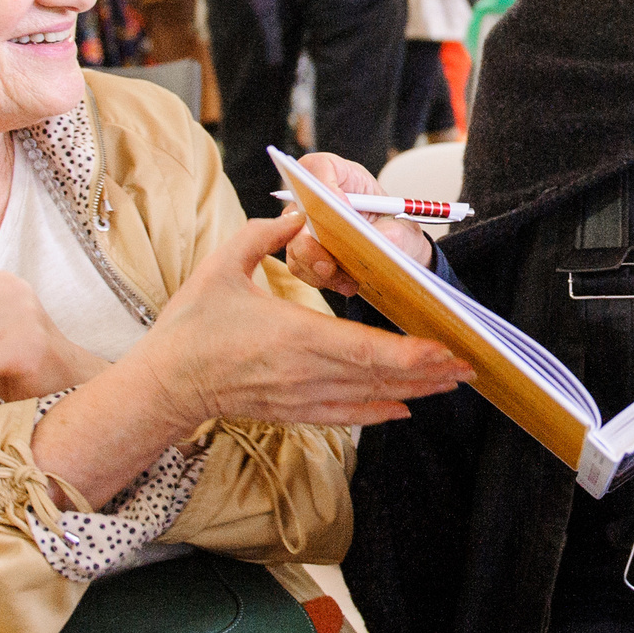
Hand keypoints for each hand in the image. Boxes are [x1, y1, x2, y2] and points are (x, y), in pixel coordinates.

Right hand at [146, 210, 468, 426]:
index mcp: (294, 335)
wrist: (164, 384)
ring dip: (415, 391)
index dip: (411, 353)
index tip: (446, 348)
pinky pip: (345, 417)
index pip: (366, 349)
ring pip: (370, 398)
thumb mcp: (221, 266)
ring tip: (451, 383)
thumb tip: (295, 216)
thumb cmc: (191, 326)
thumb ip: (261, 235)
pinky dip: (378, 413)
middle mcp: (305, 373)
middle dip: (430, 372)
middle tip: (470, 365)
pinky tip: (404, 409)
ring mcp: (300, 397)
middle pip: (380, 377)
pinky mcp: (293, 412)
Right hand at [282, 152, 432, 294]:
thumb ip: (387, 232)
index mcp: (341, 175)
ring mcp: (305, 225)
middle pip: (296, 210)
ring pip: (295, 244)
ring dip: (317, 266)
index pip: (318, 167)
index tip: (341, 206)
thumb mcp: (402, 227)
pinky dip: (321, 279)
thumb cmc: (396, 229)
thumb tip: (371, 242)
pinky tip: (346, 283)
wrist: (397, 252)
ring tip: (346, 280)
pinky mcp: (304, 250)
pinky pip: (300, 265)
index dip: (322, 185)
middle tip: (329, 261)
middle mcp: (316, 197)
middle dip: (310, 240)